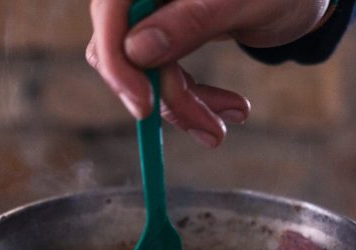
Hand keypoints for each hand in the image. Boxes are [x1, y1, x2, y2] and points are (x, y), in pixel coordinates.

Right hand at [87, 0, 329, 147]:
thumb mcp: (245, 2)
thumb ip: (192, 20)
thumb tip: (136, 50)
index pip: (110, 12)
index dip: (118, 62)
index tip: (145, 107)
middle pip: (120, 49)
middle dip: (164, 97)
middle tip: (210, 131)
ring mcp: (153, 13)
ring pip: (142, 72)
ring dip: (182, 105)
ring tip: (229, 122)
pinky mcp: (167, 36)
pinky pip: (162, 77)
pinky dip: (191, 100)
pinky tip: (230, 109)